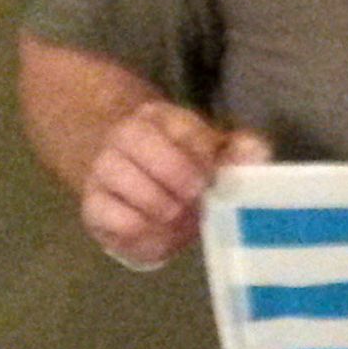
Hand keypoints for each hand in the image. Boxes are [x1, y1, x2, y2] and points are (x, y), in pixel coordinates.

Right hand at [80, 101, 270, 268]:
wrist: (141, 185)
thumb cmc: (188, 168)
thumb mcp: (216, 153)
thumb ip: (240, 150)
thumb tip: (256, 153)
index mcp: (162, 118)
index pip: (180, 125)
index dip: (201, 154)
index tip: (214, 177)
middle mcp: (124, 136)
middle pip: (135, 138)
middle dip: (174, 173)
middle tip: (196, 197)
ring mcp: (102, 169)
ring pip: (115, 173)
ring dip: (155, 201)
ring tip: (177, 215)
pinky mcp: (92, 204)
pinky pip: (104, 213)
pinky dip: (135, 227)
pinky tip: (155, 231)